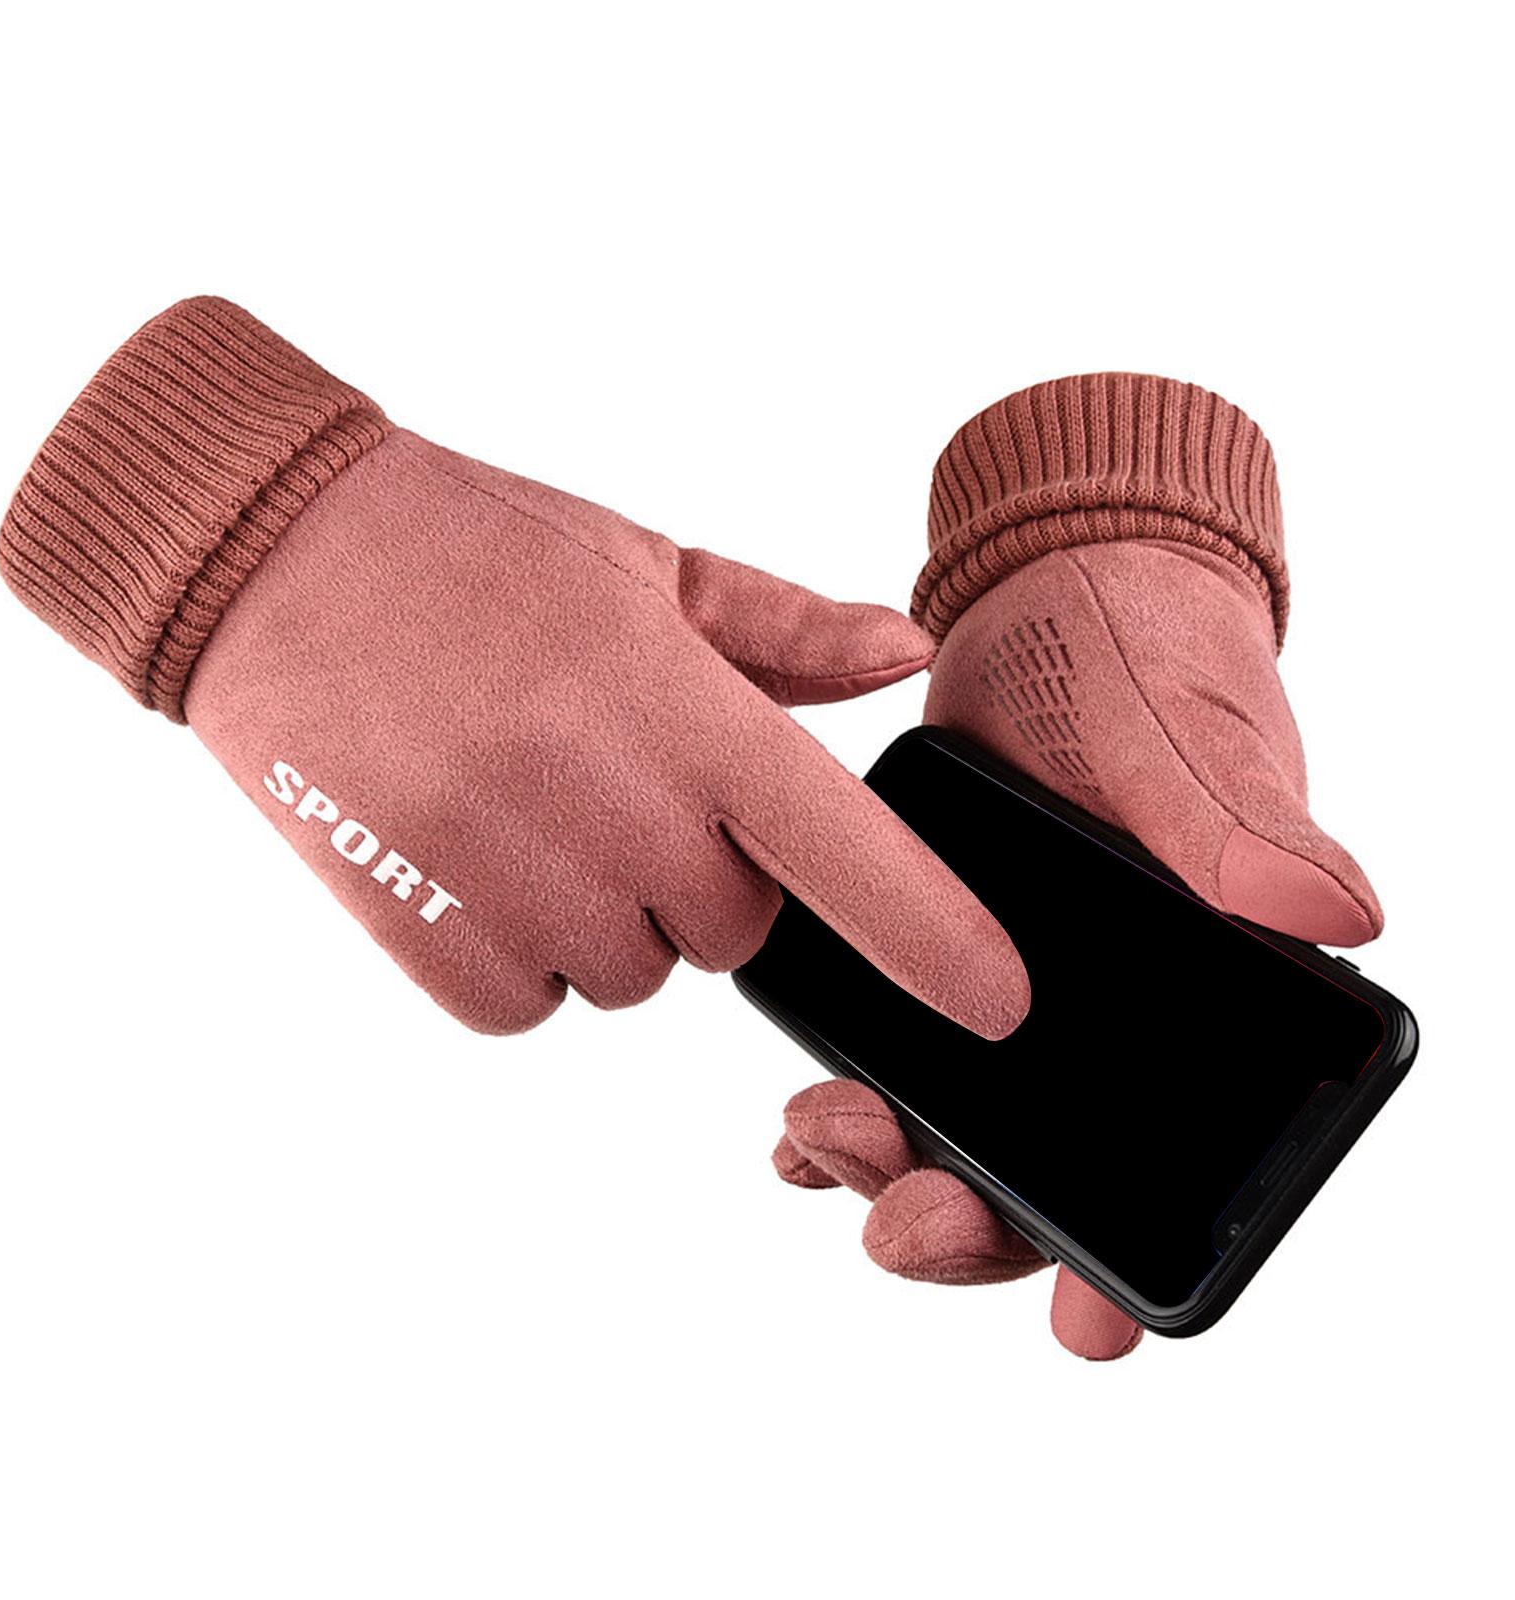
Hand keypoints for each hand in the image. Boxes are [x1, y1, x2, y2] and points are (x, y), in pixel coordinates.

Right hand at [0, 298, 1028, 1036]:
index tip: (997, 1006)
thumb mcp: (645, 564)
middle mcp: (602, 799)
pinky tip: (470, 858)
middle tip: (616, 780)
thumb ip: (785, 633)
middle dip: (703, 877)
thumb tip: (908, 650)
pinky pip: (523, 1005)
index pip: (836, 844)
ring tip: (527, 805)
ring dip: (605, 917)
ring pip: (629, 977)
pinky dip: (516, 955)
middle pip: (731, 931)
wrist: (277, 555)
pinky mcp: (413, 926)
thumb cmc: (477, 549)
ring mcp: (504, 870)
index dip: (931, 935)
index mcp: (675, 702)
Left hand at [774, 373, 1383, 1357]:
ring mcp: (1006, 1006)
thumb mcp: (1189, 734)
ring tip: (819, 1136)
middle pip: (1040, 1190)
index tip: (1079, 1322)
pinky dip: (846, 1101)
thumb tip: (1333, 910)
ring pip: (953, 1144)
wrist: (1050, 601)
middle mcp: (1103, 1031)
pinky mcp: (921, 960)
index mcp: (1204, 1011)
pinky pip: (888, 1059)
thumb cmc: (1149, 662)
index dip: (1133, 1263)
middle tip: (900, 1211)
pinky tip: (794, 1120)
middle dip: (966, 1225)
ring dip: (887, 1168)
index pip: (1183, 1173)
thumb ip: (1241, 824)